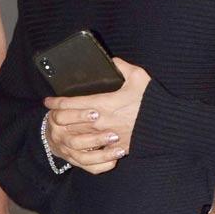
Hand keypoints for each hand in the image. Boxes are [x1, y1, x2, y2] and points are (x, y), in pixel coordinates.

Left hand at [44, 58, 151, 175]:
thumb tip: (112, 61)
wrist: (166, 125)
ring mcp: (106, 137)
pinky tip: (79, 145)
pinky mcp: (114, 148)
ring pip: (76, 136)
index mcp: (102, 103)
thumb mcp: (139, 77)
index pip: (70, 102)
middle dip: (56, 117)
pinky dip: (83, 148)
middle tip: (50, 114)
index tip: (47, 101)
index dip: (56, 101)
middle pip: (68, 121)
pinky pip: (93, 151)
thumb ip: (122, 67)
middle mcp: (100, 121)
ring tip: (60, 128)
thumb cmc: (152, 101)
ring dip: (66, 132)